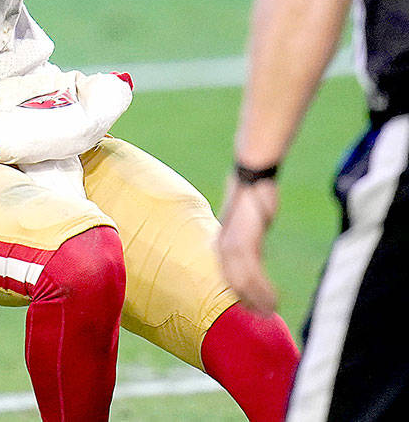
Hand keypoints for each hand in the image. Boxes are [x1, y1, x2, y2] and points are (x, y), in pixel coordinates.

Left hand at [216, 178, 280, 315]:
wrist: (251, 176)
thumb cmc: (252, 197)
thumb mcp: (248, 223)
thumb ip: (249, 241)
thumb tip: (255, 256)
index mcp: (221, 241)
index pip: (226, 274)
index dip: (238, 293)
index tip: (250, 308)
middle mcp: (222, 244)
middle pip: (231, 281)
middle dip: (246, 301)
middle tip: (262, 317)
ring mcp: (231, 243)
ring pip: (241, 281)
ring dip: (256, 299)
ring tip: (270, 312)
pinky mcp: (244, 240)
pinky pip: (251, 272)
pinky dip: (262, 289)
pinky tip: (272, 299)